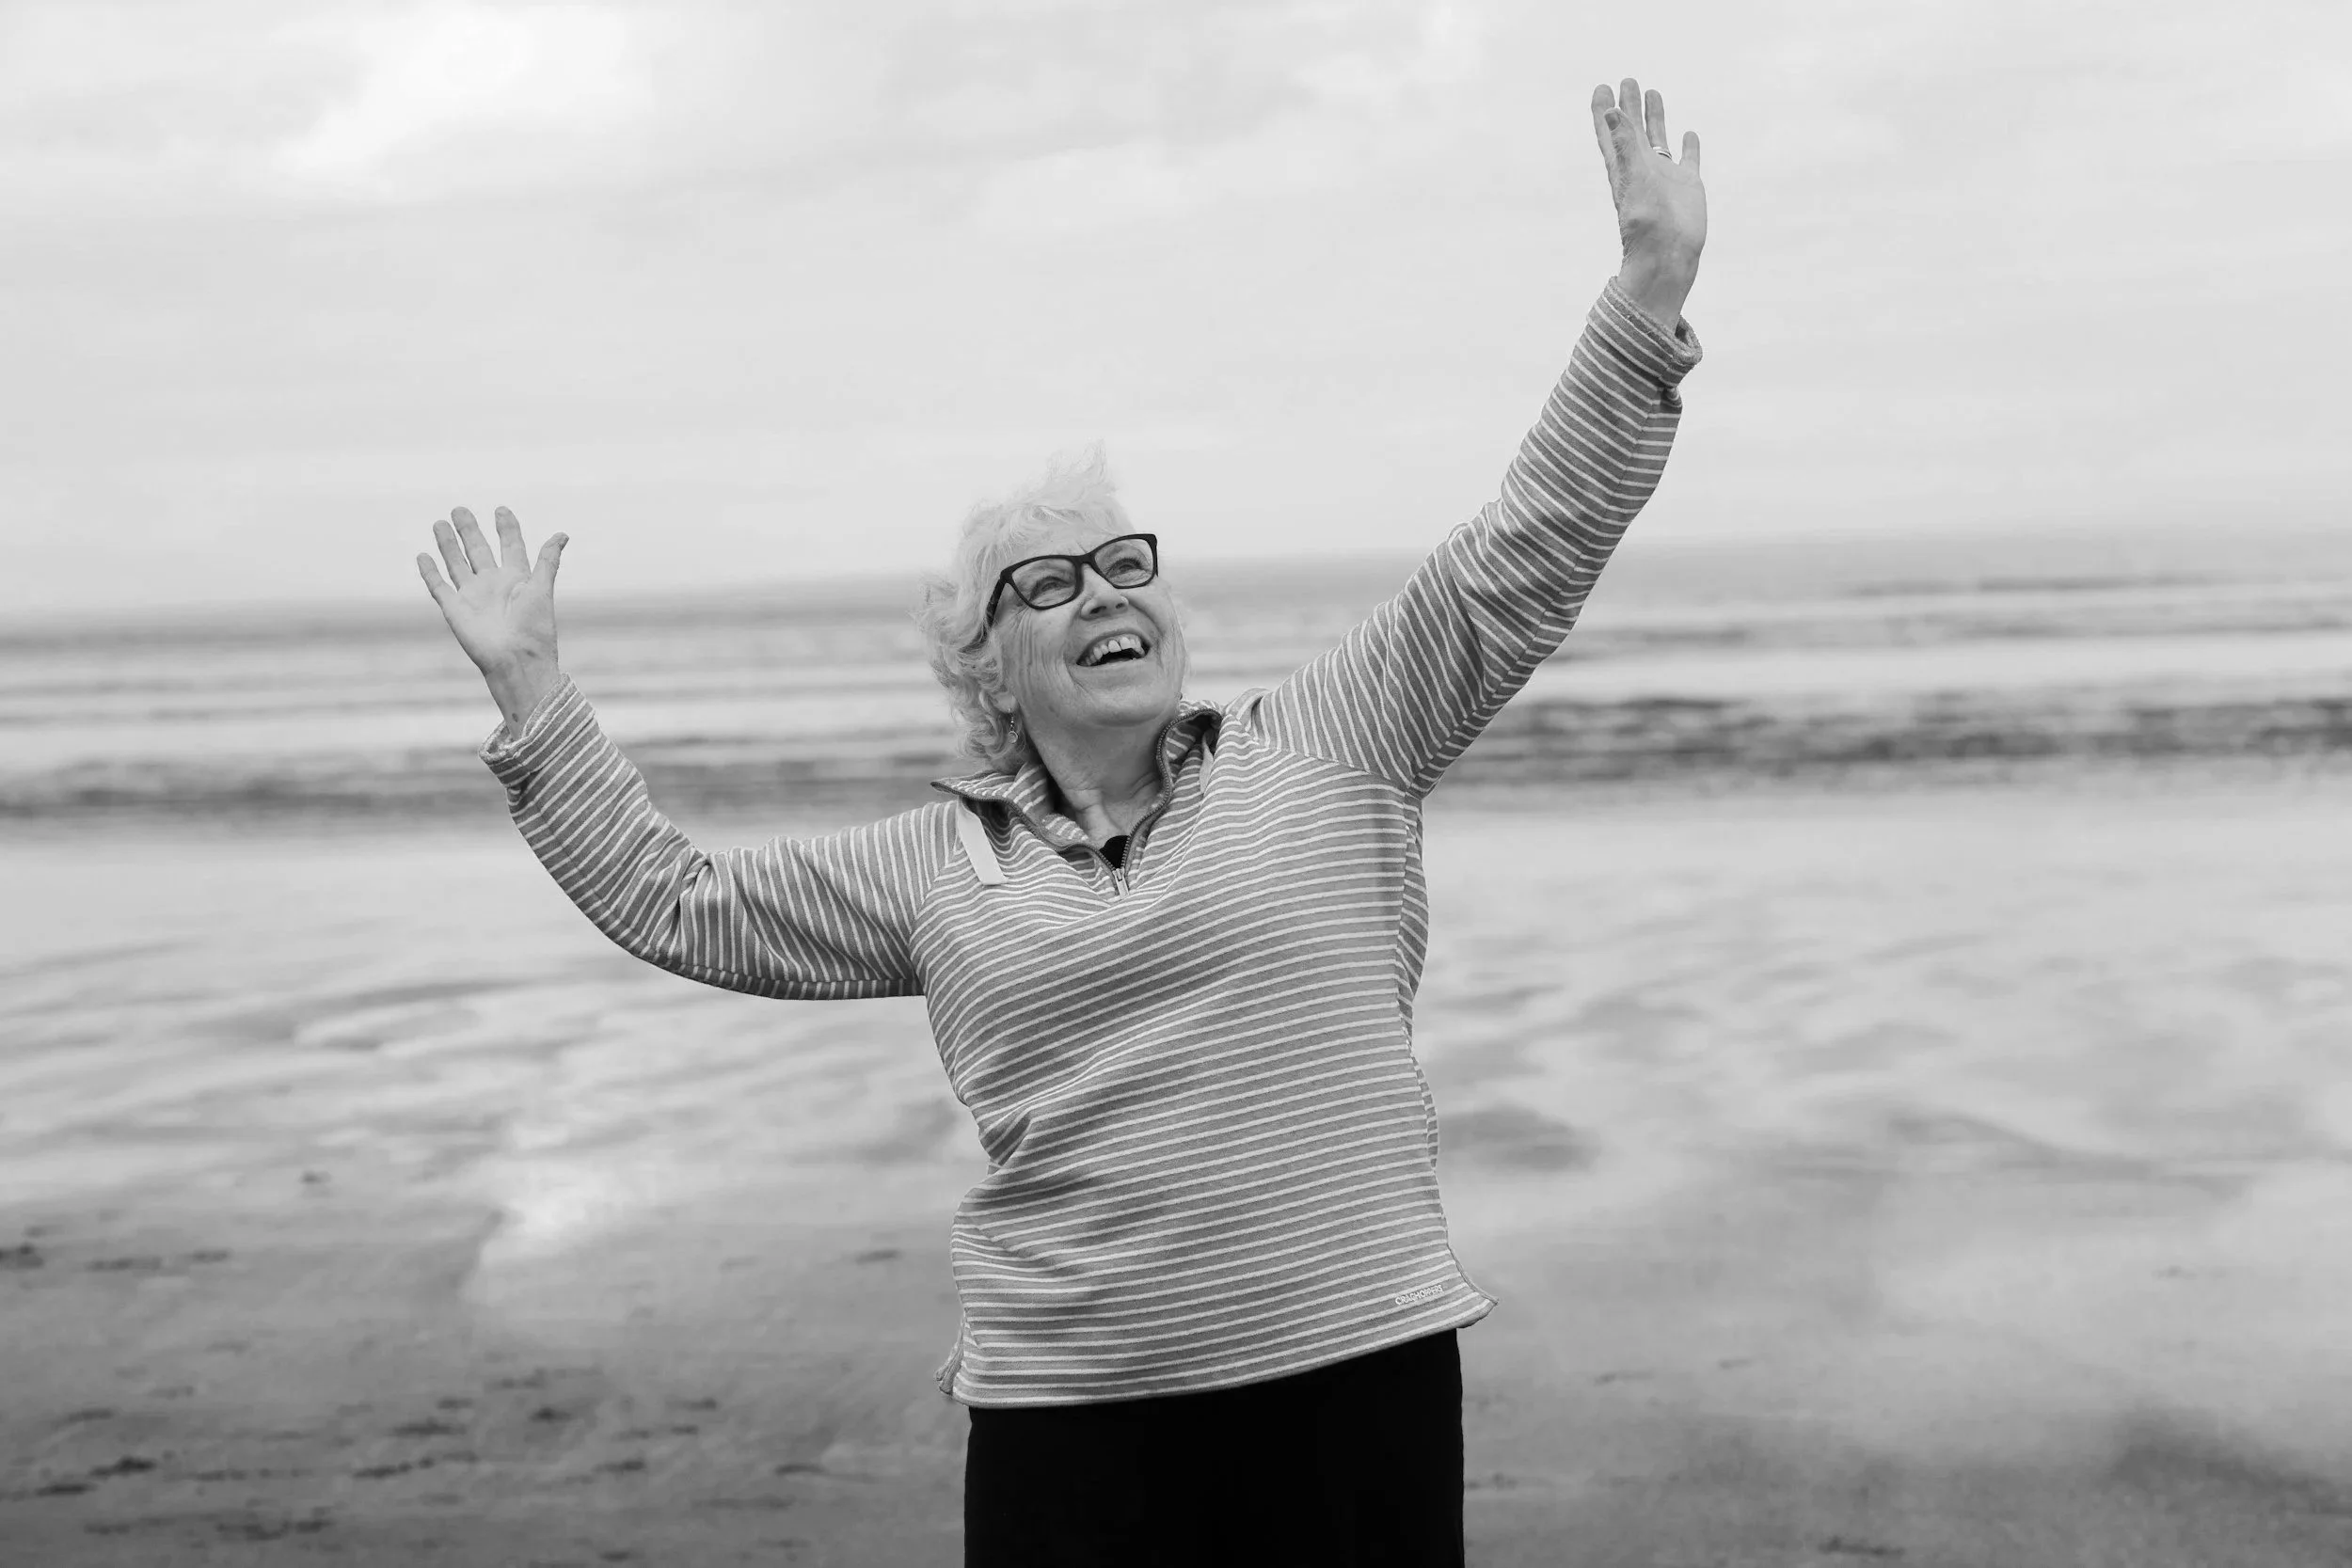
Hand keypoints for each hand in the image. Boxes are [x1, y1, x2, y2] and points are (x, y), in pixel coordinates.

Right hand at [417, 505, 567, 733]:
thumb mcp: (542, 588)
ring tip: (440, 523)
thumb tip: (562, 534)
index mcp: (517, 579)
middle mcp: (493, 585)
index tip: (501, 509)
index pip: (511, 546)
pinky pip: (438, 586)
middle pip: (479, 550)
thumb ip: (547, 561)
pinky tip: (423, 555)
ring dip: (448, 544)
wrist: (516, 660)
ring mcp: (472, 596)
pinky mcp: (454, 609)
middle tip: (460, 509)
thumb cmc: (534, 628)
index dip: (507, 529)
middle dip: (470, 530)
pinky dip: (430, 571)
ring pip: (457, 563)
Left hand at [1590, 78, 1705, 328]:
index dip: (1605, 110)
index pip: (1611, 132)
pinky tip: (1690, 132)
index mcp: (1624, 167)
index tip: (1602, 86)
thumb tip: (1613, 111)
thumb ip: (1625, 145)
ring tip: (1652, 92)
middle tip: (1627, 80)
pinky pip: (1687, 160)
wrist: (1669, 256)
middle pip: (1633, 130)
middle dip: (1629, 106)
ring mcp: (1665, 177)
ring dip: (1654, 117)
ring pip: (1658, 140)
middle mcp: (1642, 169)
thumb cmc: (1647, 224)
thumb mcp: (1633, 179)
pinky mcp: (1688, 186)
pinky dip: (1689, 145)